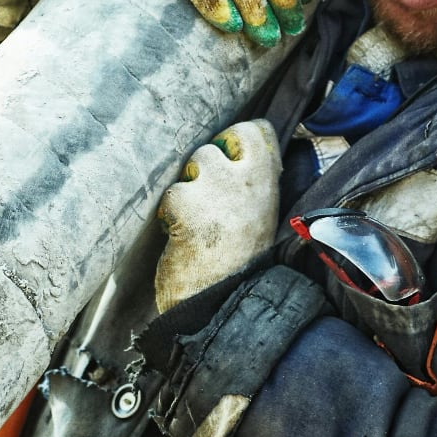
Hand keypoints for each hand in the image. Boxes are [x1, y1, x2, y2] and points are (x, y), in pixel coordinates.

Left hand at [155, 119, 281, 310]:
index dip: (235, 142)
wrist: (223, 304)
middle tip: (205, 200)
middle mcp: (244, 179)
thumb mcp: (261, 218)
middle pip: (214, 145)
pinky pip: (171, 194)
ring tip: (194, 223)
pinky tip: (179, 236)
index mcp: (267, 183)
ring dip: (186, 192)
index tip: (229, 162)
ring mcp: (215, 188)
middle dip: (203, 168)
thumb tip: (235, 159)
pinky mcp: (186, 203)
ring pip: (191, 166)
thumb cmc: (240, 264)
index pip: (255, 132)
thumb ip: (251, 187)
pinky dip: (170, 215)